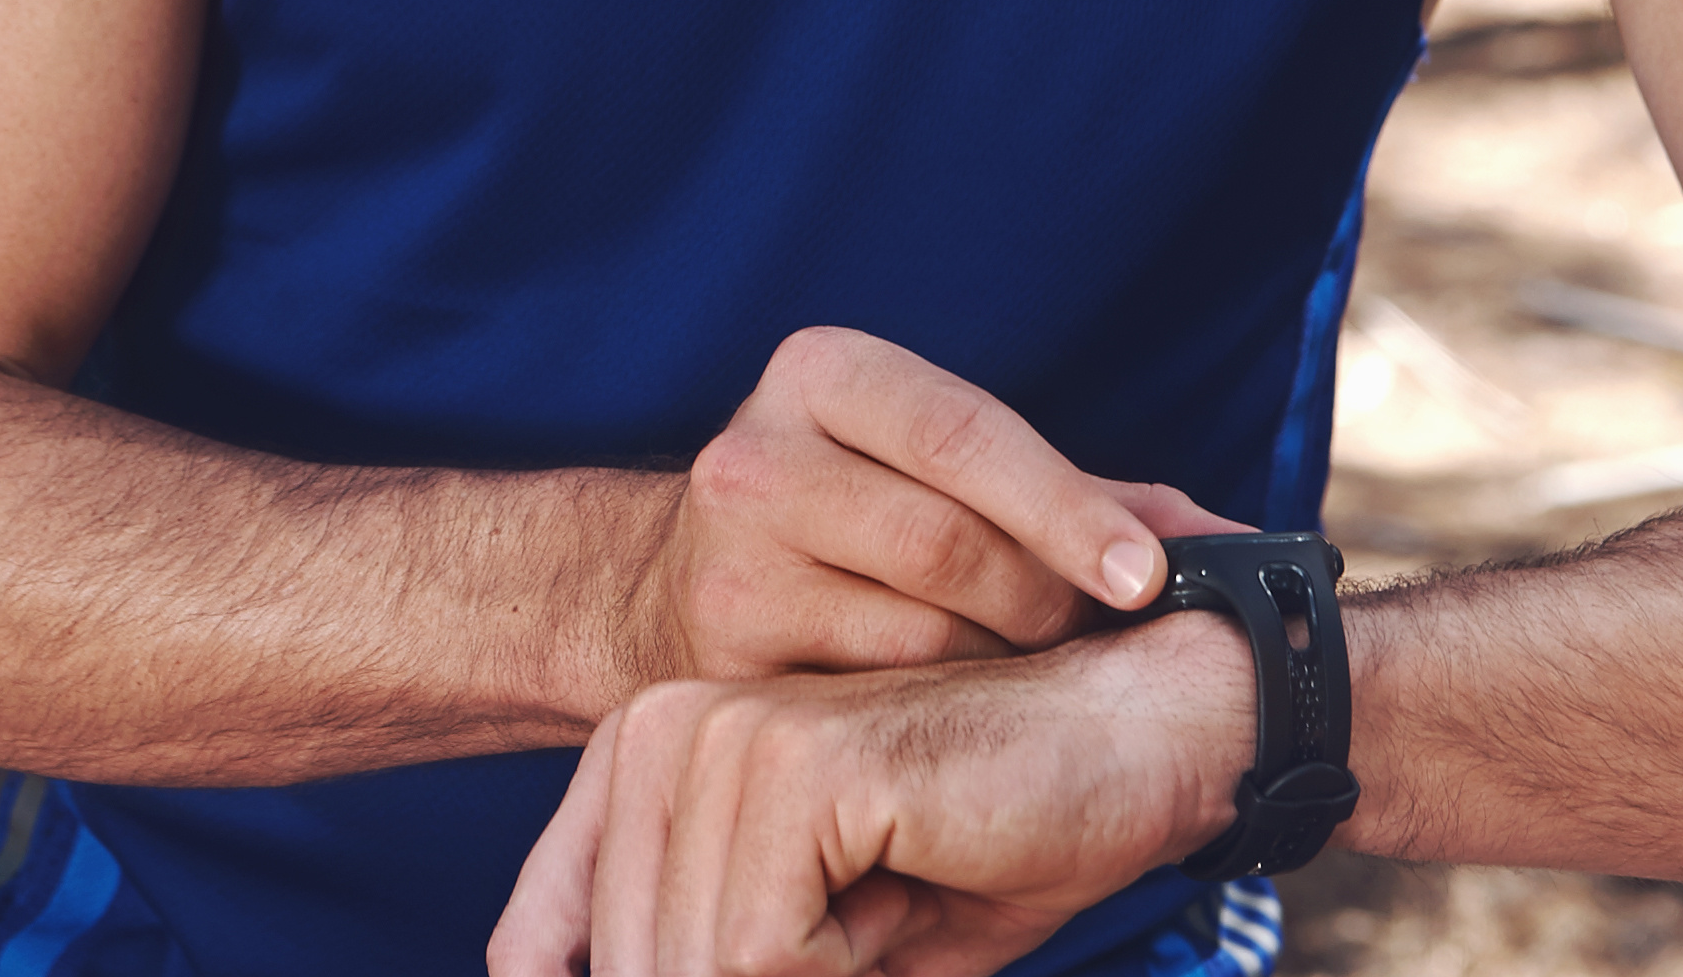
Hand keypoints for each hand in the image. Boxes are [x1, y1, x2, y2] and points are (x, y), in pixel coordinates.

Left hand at [490, 622, 1243, 976]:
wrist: (1135, 743)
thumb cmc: (985, 847)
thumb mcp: (814, 943)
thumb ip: (715, 964)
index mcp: (640, 759)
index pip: (547, 941)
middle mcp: (656, 730)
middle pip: (633, 966)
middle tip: (856, 940)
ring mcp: (721, 735)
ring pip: (693, 968)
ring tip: (890, 910)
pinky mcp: (798, 761)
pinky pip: (763, 953)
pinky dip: (843, 972)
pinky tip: (905, 901)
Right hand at [636, 330, 1240, 684]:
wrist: (681, 590)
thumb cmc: (860, 517)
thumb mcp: (947, 471)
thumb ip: (1093, 498)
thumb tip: (1248, 547)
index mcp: (823, 373)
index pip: (962, 432)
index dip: (1066, 509)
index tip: (1145, 577)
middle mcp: (756, 455)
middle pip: (949, 546)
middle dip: (1043, 603)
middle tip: (1084, 634)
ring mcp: (731, 564)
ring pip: (921, 639)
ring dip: (998, 667)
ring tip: (1017, 664)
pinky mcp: (724, 664)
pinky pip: (876, 710)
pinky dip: (938, 715)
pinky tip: (952, 708)